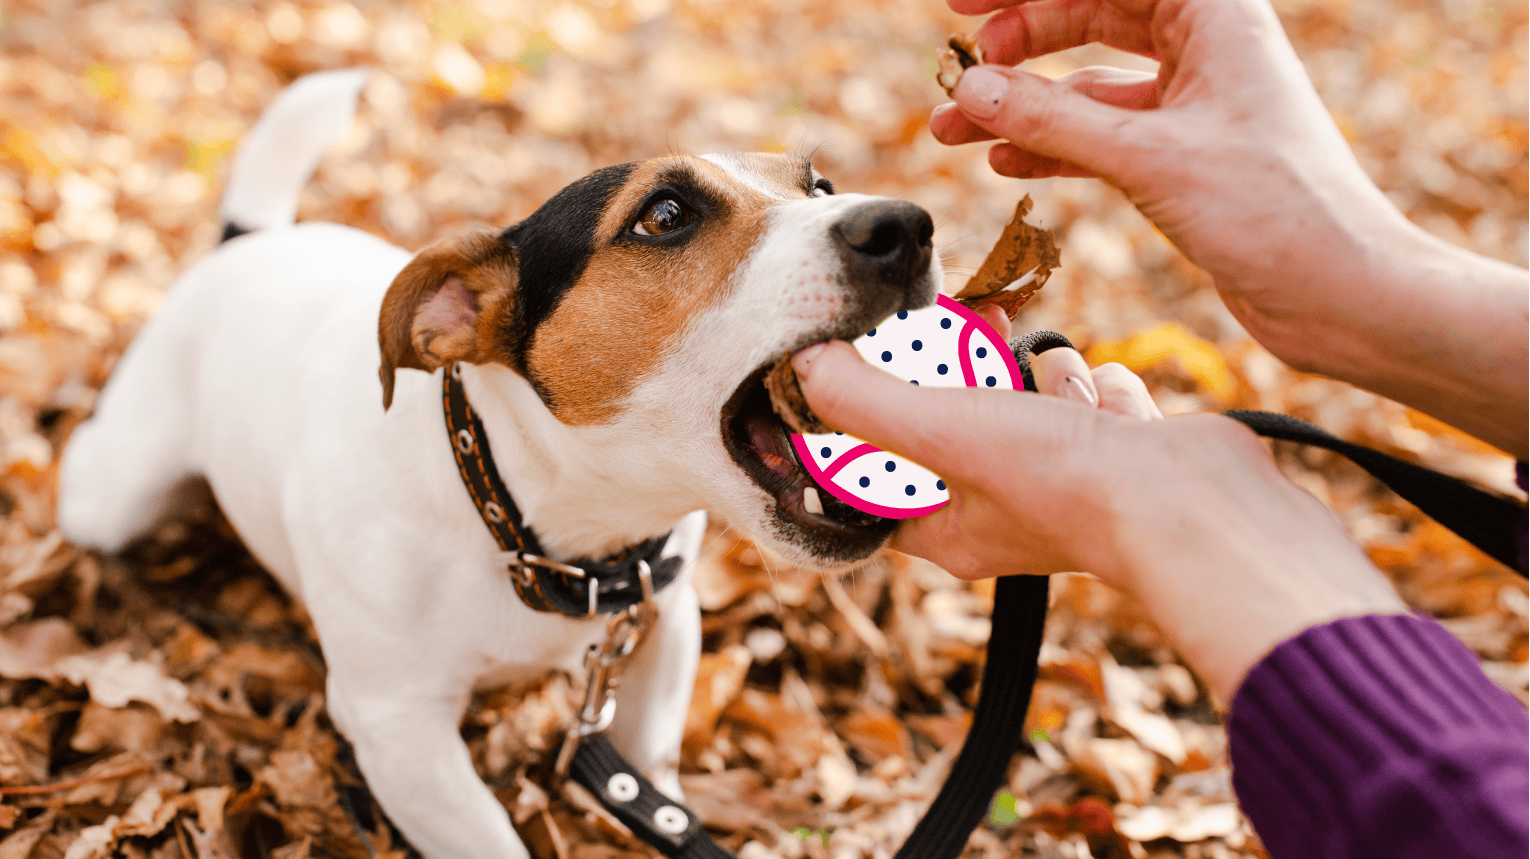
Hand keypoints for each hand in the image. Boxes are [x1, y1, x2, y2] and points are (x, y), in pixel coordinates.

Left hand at [791, 338, 1407, 701]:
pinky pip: (1083, 394)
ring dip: (1041, 378)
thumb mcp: (943, 431)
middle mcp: (1000, 509)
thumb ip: (867, 400)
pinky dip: (1098, 390)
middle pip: (951, 419)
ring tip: (1059, 392)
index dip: (867, 422)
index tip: (869, 369)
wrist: (1196, 500)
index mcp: (948, 528)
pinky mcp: (1113, 450)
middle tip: (965, 335)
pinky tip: (1113, 412)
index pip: (877, 477)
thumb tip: (805, 367)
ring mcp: (1061, 479)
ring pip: (1023, 393)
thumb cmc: (1066, 483)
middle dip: (965, 375)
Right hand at [931, 0, 1401, 323]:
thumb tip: (971, 90)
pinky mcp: (1181, 156)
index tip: (962, 8)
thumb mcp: (1148, 157)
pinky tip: (1003, 158)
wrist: (1340, 294)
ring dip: (1022, 104)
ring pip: (1087, 84)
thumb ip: (1051, 120)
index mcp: (1214, 13)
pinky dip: (1051, 144)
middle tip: (961, 67)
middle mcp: (1205, 47)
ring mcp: (1192, 103)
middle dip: (1018, 43)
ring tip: (954, 125)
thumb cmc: (1276, 211)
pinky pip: (1099, 135)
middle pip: (1090, 16)